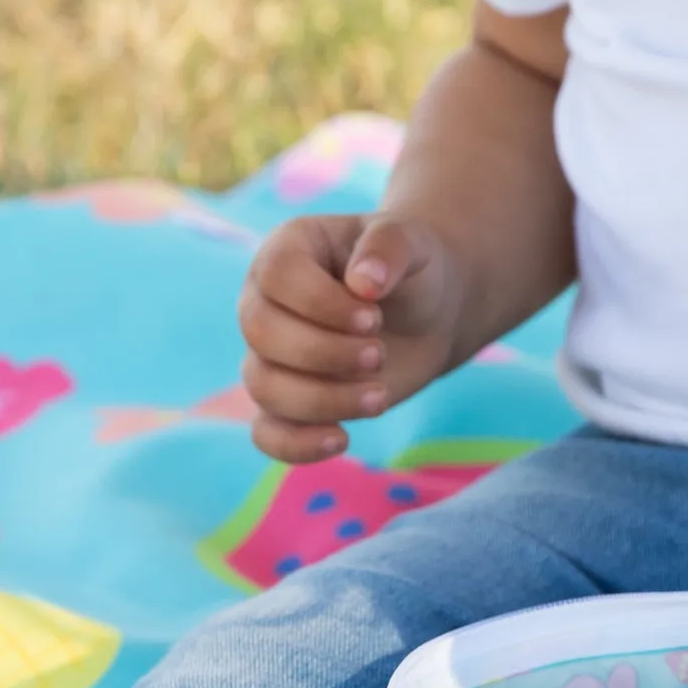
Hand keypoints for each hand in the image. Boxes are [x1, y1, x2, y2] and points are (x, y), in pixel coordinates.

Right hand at [237, 212, 459, 463]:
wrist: (426, 314)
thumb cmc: (411, 270)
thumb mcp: (413, 242)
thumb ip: (390, 247)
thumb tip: (364, 283)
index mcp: (288, 251)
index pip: (276, 275)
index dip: (321, 303)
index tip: (374, 318)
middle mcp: (265, 301)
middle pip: (261, 333)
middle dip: (324, 353)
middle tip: (379, 354)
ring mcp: (270, 355)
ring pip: (264, 386)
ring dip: (323, 399)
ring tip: (380, 396)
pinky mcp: (287, 401)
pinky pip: (265, 432)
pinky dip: (296, 444)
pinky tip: (342, 439)